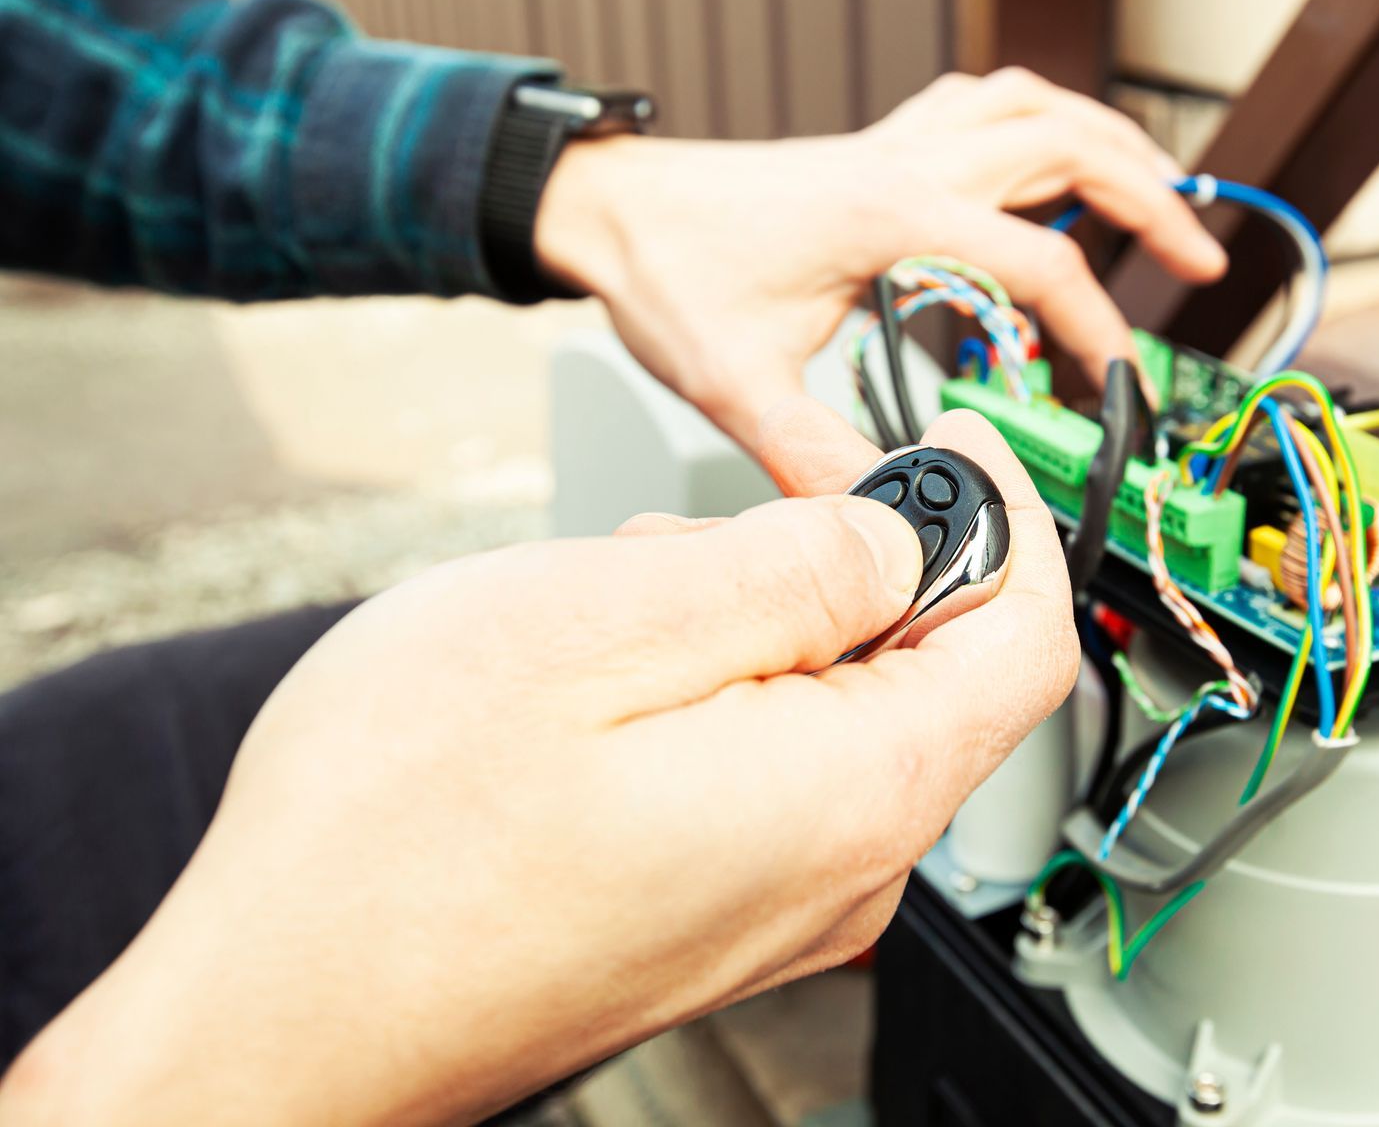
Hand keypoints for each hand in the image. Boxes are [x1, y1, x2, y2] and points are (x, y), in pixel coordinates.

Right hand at [0, 403, 1074, 1125]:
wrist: (275, 1024)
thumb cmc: (394, 843)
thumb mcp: (593, 625)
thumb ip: (788, 567)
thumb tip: (898, 534)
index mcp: (853, 791)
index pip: (1021, 641)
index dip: (1007, 516)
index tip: (958, 436)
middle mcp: (843, 873)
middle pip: (929, 676)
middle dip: (846, 567)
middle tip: (707, 527)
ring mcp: (781, 913)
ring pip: (837, 719)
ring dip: (761, 630)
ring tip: (616, 610)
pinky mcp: (714, 923)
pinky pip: (774, 779)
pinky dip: (722, 698)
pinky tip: (604, 687)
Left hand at [534, 68, 1226, 443]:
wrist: (608, 205)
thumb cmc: (667, 270)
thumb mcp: (738, 382)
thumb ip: (816, 456)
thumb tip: (889, 510)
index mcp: (892, 216)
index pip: (1038, 262)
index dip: (1094, 327)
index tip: (1113, 384)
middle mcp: (908, 164)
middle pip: (1069, 148)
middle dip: (1150, 200)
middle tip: (1200, 263)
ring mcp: (898, 146)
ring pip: (1037, 108)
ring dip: (1109, 144)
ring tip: (1161, 196)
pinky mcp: (881, 149)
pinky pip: (987, 107)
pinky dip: (1041, 125)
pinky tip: (1052, 161)